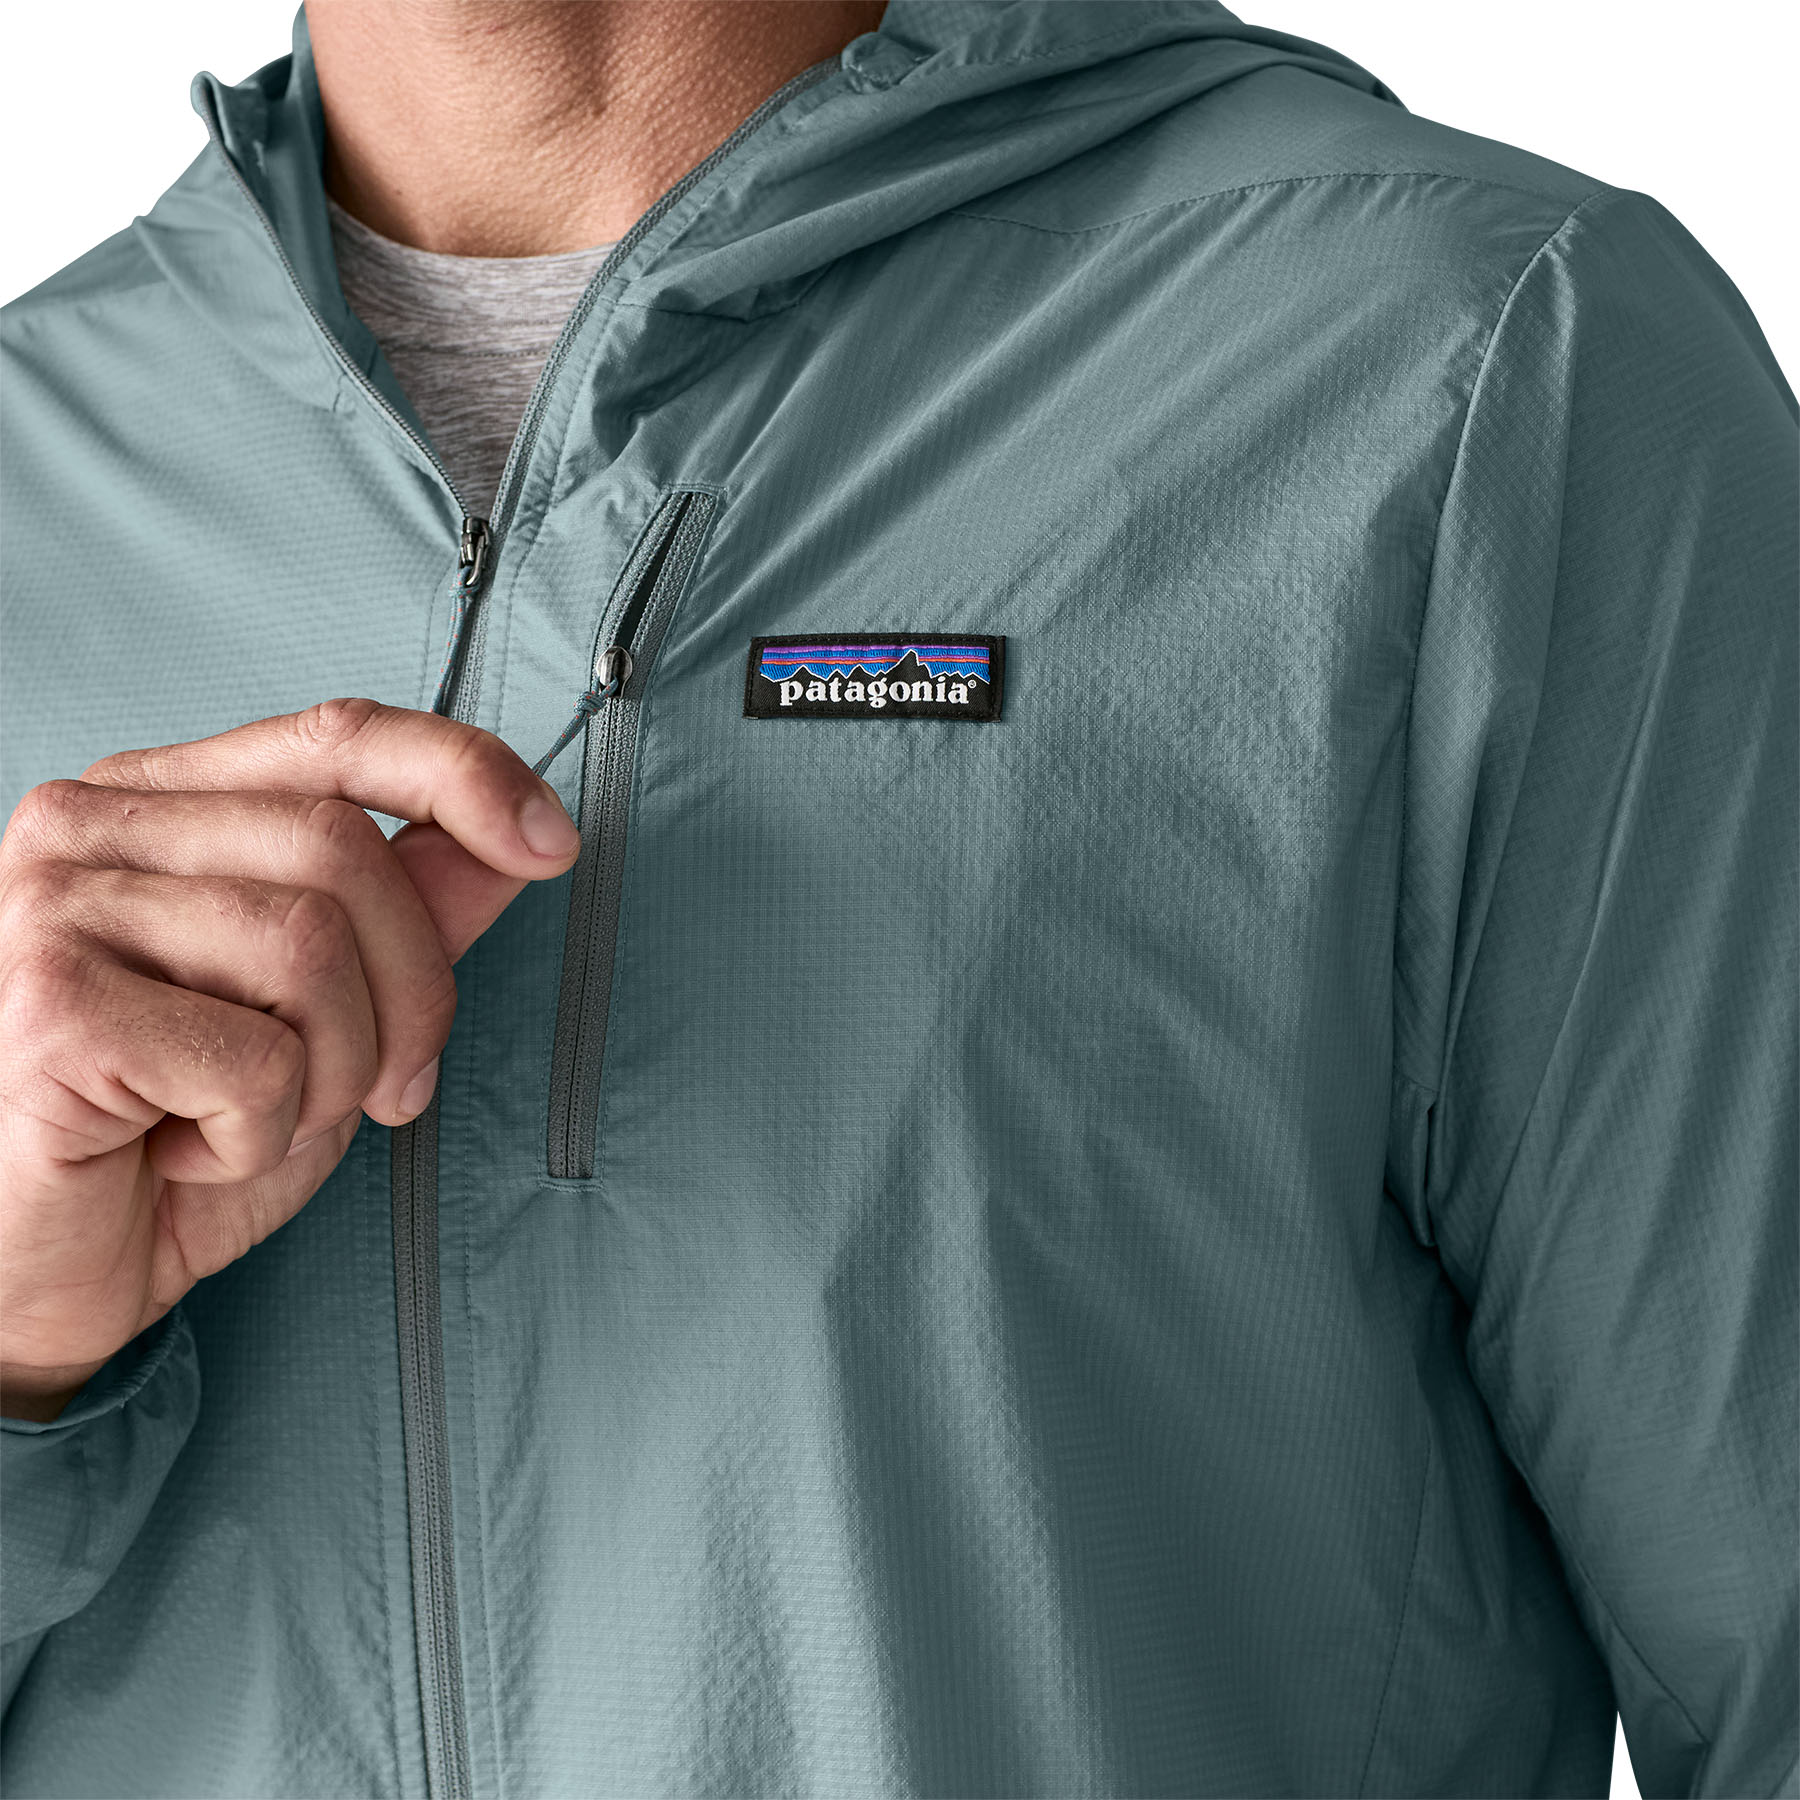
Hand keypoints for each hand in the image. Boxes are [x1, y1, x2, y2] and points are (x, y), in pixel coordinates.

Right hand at [0, 699, 579, 1420]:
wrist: (38, 1276)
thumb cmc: (168, 1138)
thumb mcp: (329, 1018)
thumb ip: (412, 918)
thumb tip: (516, 843)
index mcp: (162, 804)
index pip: (337, 737)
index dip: (462, 774)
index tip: (551, 842)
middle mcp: (92, 826)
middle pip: (344, 848)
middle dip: (413, 991)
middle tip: (387, 1091)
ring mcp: (55, 906)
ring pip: (309, 946)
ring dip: (334, 1072)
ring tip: (260, 1118)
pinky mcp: (50, 1005)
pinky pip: (252, 1057)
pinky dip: (258, 1134)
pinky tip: (184, 1148)